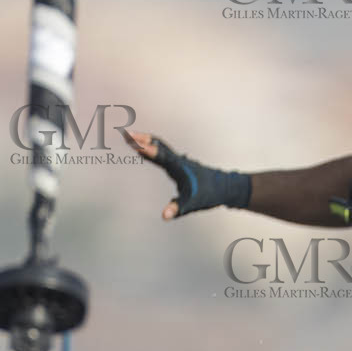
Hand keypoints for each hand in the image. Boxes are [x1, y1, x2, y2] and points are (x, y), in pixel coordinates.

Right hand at [119, 129, 251, 219]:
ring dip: (145, 140)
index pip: (161, 156)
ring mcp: (180, 160)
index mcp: (179, 168)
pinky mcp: (180, 163)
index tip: (133, 143)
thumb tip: (164, 216)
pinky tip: (146, 148)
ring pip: (161, 146)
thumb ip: (177, 209)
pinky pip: (163, 151)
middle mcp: (179, 161)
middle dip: (142, 139)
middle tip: (125, 134)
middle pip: (158, 145)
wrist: (226, 187)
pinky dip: (152, 147)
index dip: (147, 150)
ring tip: (130, 137)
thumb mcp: (193, 204)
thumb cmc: (210, 195)